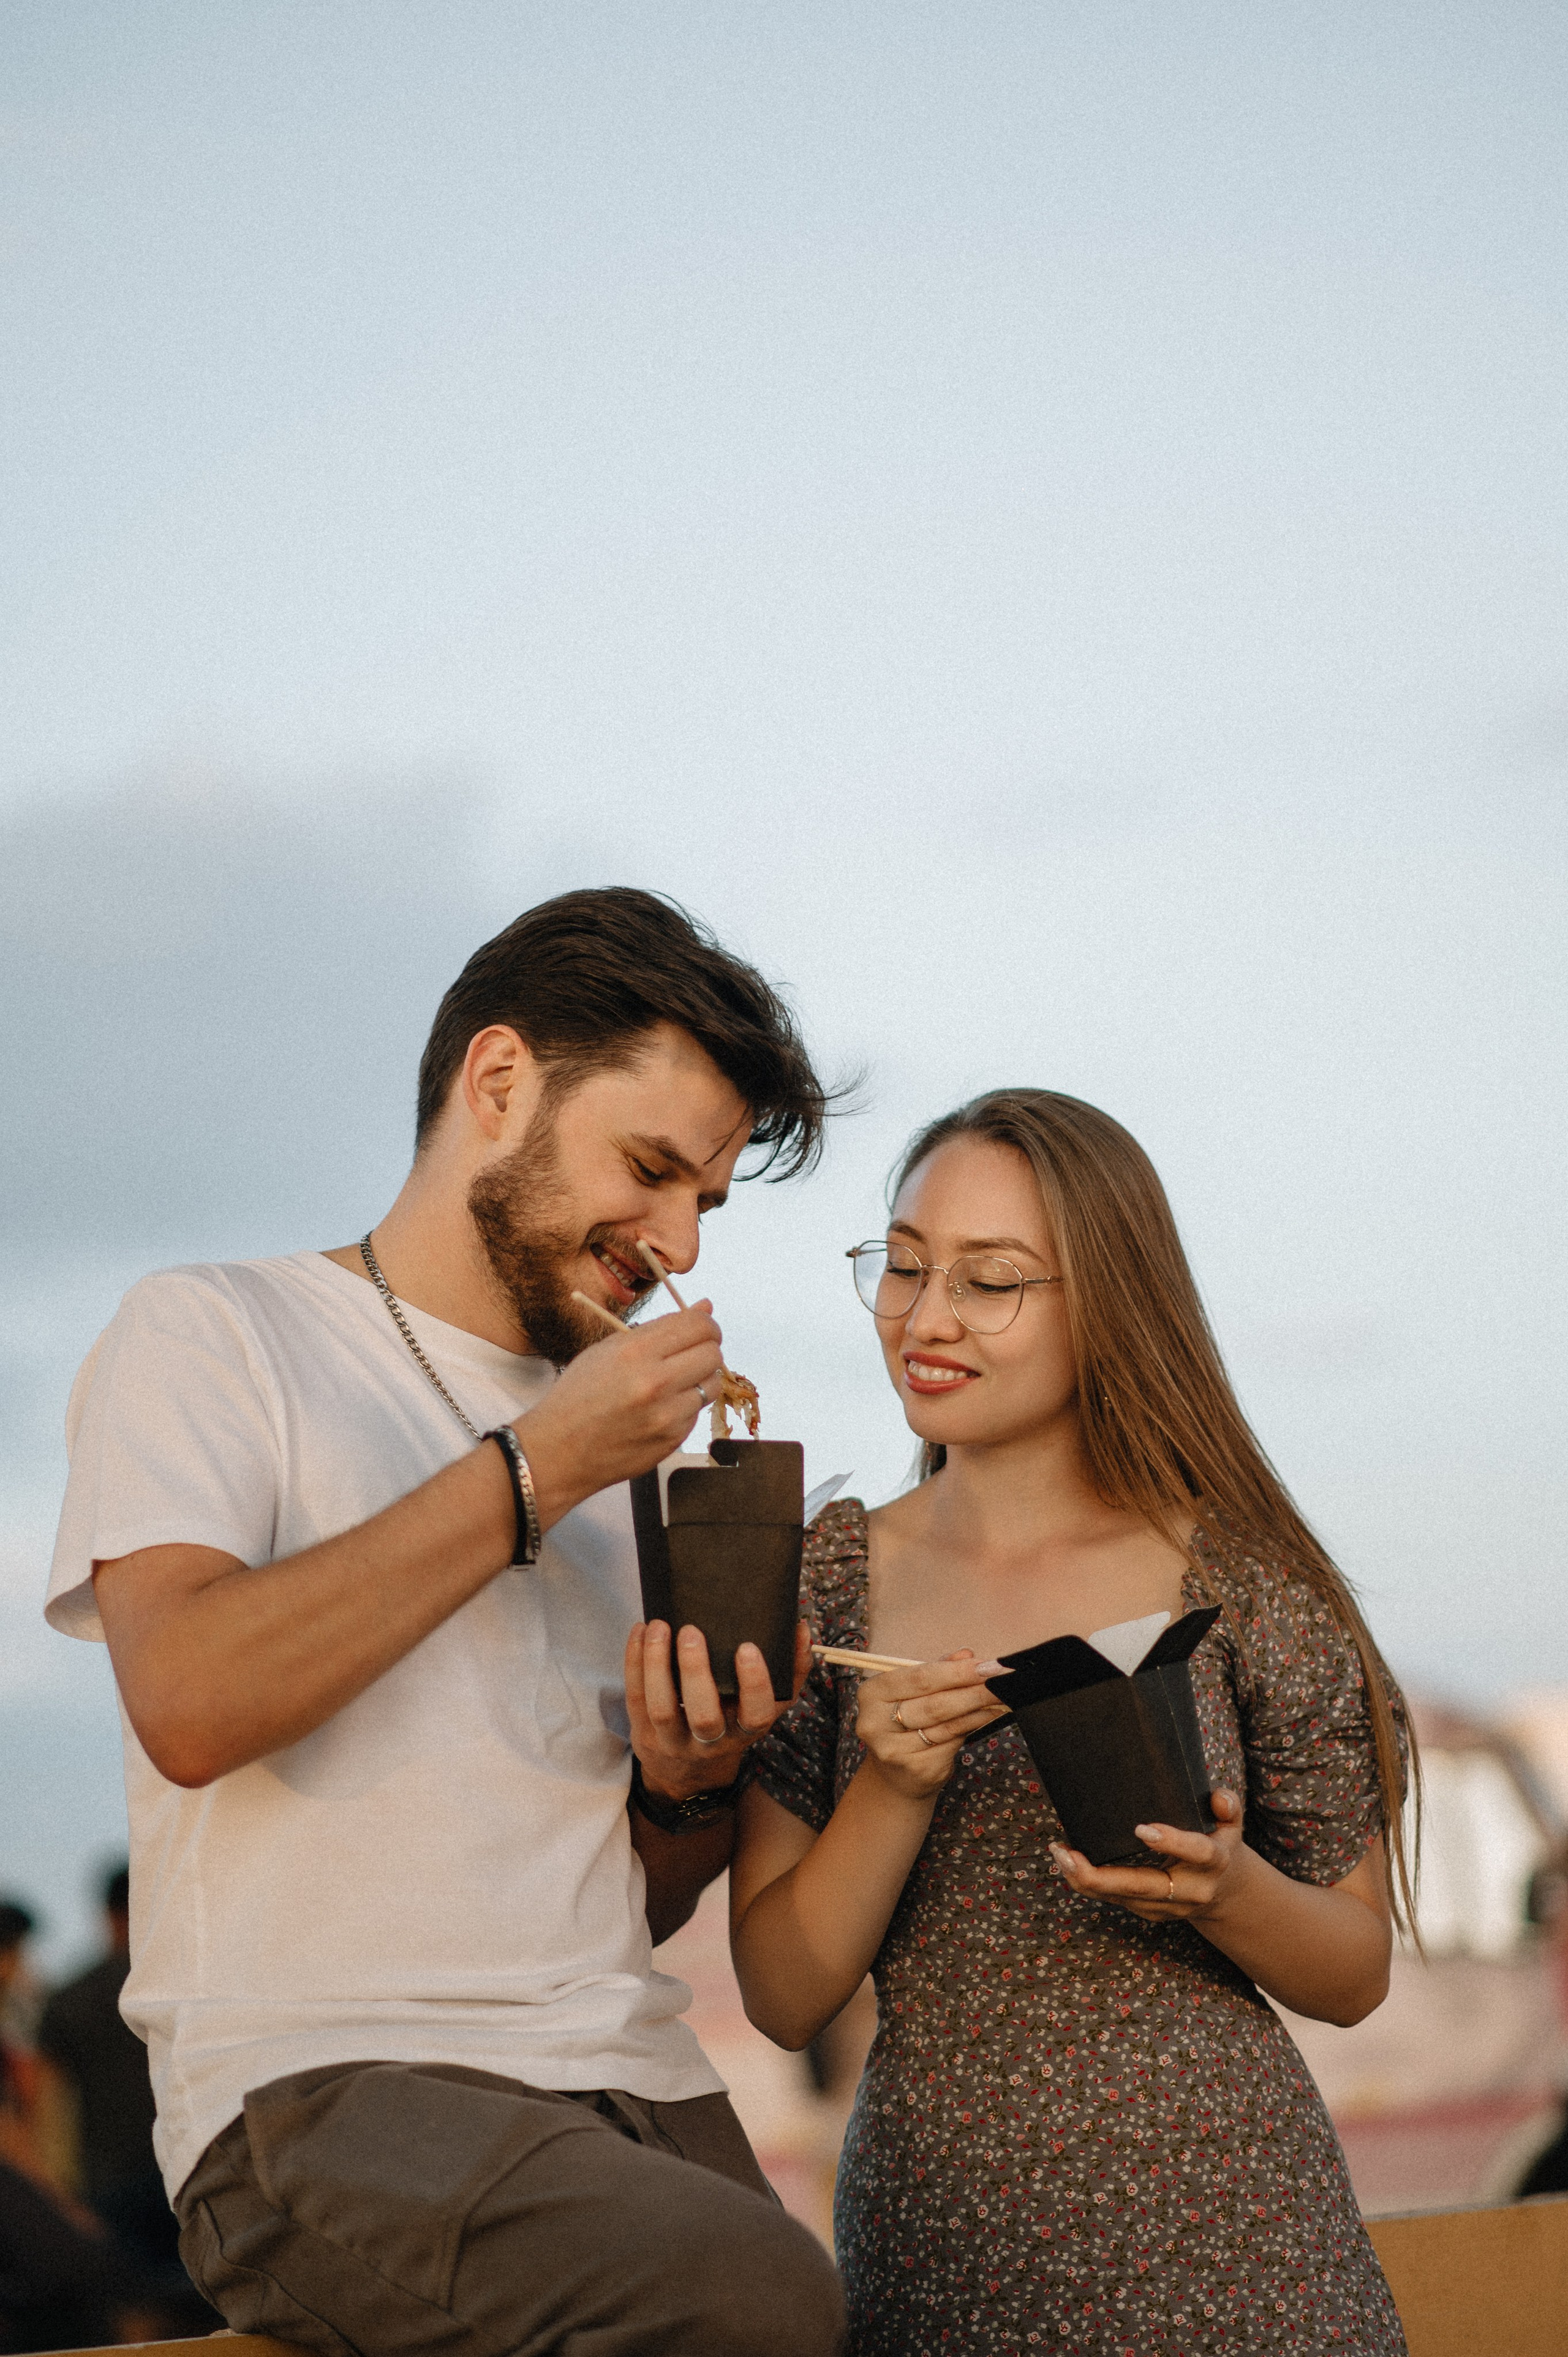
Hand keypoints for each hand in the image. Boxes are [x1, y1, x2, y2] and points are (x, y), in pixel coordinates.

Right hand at [513, 1303, 723, 1526]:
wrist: (558, 1450)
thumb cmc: (578, 1395)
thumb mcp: (608, 1350)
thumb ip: (659, 1329)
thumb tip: (706, 1307)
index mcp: (635, 1352)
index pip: (698, 1326)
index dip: (705, 1324)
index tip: (700, 1330)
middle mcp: (655, 1382)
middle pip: (713, 1354)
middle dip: (706, 1350)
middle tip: (689, 1355)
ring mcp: (666, 1416)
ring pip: (712, 1385)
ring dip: (699, 1380)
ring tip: (673, 1383)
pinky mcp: (672, 1440)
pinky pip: (696, 1413)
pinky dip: (686, 1407)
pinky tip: (660, 1410)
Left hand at [628, 1619, 812, 1801]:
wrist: (690, 1773)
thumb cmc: (732, 1723)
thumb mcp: (764, 1707)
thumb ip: (789, 1671)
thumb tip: (802, 1629)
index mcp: (745, 1731)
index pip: (755, 1715)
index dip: (753, 1685)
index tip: (747, 1647)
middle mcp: (710, 1742)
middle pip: (702, 1716)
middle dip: (695, 1672)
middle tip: (692, 1631)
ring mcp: (673, 1741)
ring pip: (662, 1708)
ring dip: (656, 1664)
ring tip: (658, 1627)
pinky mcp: (643, 1733)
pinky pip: (636, 1698)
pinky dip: (634, 1662)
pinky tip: (640, 1632)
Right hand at [856, 1654, 1008, 1802]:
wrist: (895, 1777)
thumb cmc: (904, 1725)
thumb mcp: (912, 1693)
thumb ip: (937, 1671)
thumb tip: (967, 1654)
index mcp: (872, 1694)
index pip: (918, 1678)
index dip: (955, 1672)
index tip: (985, 1665)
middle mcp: (876, 1723)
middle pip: (934, 1703)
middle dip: (972, 1690)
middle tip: (1000, 1679)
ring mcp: (895, 1750)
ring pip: (946, 1724)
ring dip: (978, 1708)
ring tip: (999, 1696)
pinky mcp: (917, 1769)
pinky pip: (952, 1742)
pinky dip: (973, 1726)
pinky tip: (987, 1716)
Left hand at [1049, 1787, 1247, 1919]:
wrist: (1224, 1894)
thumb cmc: (1219, 1846)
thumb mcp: (1231, 1826)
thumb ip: (1228, 1807)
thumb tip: (1218, 1796)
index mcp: (1213, 1863)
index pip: (1196, 1853)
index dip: (1171, 1842)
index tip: (1141, 1829)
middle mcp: (1189, 1890)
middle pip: (1145, 1886)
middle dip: (1103, 1875)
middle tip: (1070, 1855)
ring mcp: (1166, 1907)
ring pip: (1121, 1898)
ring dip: (1085, 1879)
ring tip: (1059, 1854)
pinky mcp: (1148, 1911)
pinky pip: (1113, 1900)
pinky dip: (1087, 1883)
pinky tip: (1066, 1863)